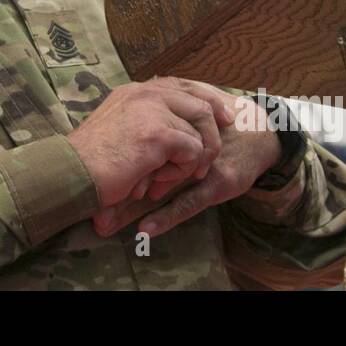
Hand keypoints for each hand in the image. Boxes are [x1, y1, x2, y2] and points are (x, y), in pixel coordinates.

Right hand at [66, 78, 234, 205]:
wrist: (72, 171)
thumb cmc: (90, 159)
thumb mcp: (118, 129)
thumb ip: (143, 122)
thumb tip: (175, 133)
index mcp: (135, 90)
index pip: (182, 85)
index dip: (207, 99)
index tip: (223, 115)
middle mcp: (146, 93)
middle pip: (200, 101)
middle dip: (215, 125)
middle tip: (220, 145)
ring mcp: (153, 110)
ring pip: (198, 132)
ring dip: (192, 159)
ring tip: (172, 176)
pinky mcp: (160, 133)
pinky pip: (192, 151)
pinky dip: (182, 170)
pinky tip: (158, 180)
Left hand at [91, 96, 282, 238]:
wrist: (263, 130)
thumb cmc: (220, 125)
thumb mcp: (189, 115)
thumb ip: (159, 122)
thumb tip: (118, 130)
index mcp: (170, 125)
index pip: (133, 145)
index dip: (108, 162)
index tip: (81, 179)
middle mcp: (181, 143)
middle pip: (139, 165)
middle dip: (113, 186)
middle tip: (86, 206)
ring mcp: (199, 164)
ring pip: (159, 186)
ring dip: (131, 206)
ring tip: (104, 223)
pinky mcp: (217, 182)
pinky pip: (188, 202)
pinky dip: (166, 216)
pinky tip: (146, 230)